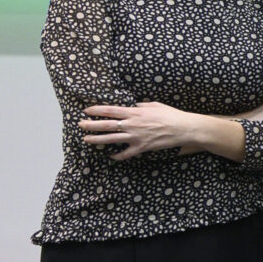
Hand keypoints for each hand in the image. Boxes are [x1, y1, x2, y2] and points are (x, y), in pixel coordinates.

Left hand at [79, 101, 203, 159]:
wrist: (183, 129)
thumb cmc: (171, 114)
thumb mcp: (154, 105)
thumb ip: (141, 106)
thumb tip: (132, 106)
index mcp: (135, 112)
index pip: (111, 110)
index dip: (97, 110)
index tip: (86, 110)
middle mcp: (132, 124)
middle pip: (106, 125)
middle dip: (91, 125)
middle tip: (80, 124)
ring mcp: (136, 137)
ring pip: (111, 139)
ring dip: (97, 140)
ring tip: (86, 140)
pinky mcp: (142, 148)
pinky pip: (125, 154)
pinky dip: (117, 156)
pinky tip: (111, 156)